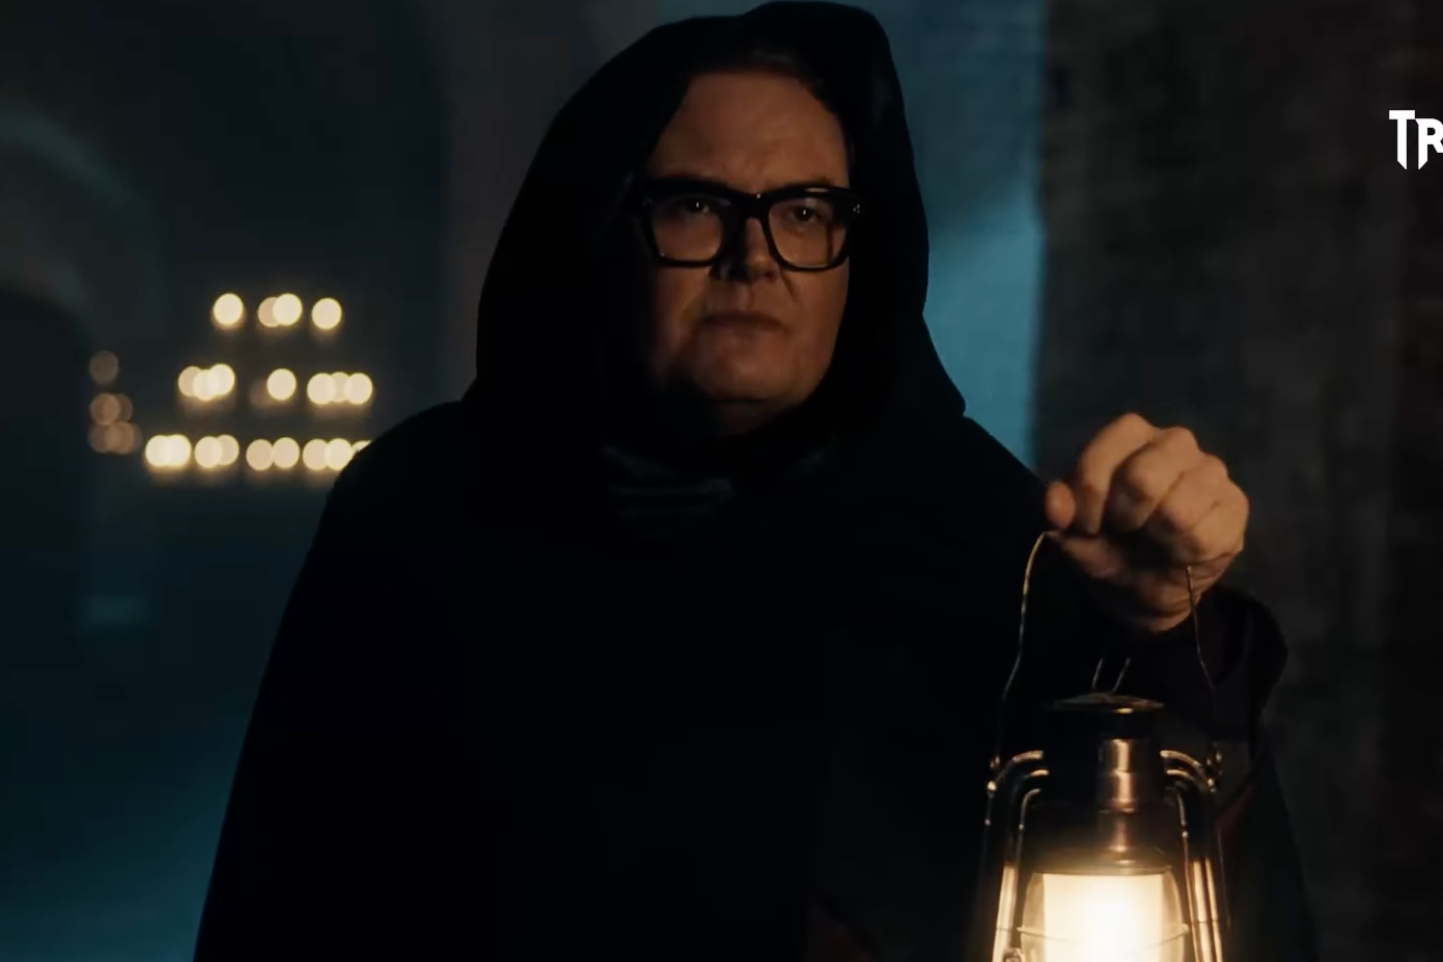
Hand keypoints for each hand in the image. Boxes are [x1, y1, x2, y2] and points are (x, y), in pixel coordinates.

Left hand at [1042, 413, 1248, 633]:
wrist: (1145, 586)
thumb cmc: (1108, 544)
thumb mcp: (1072, 531)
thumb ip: (1059, 512)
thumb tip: (1055, 504)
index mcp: (1131, 434)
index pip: (1105, 453)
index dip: (1089, 496)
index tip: (1086, 523)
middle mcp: (1175, 441)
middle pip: (1143, 478)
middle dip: (1123, 516)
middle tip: (1123, 529)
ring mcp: (1211, 470)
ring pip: (1176, 510)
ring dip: (1155, 536)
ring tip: (1154, 538)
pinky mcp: (1236, 505)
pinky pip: (1202, 535)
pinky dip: (1182, 553)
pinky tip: (1180, 550)